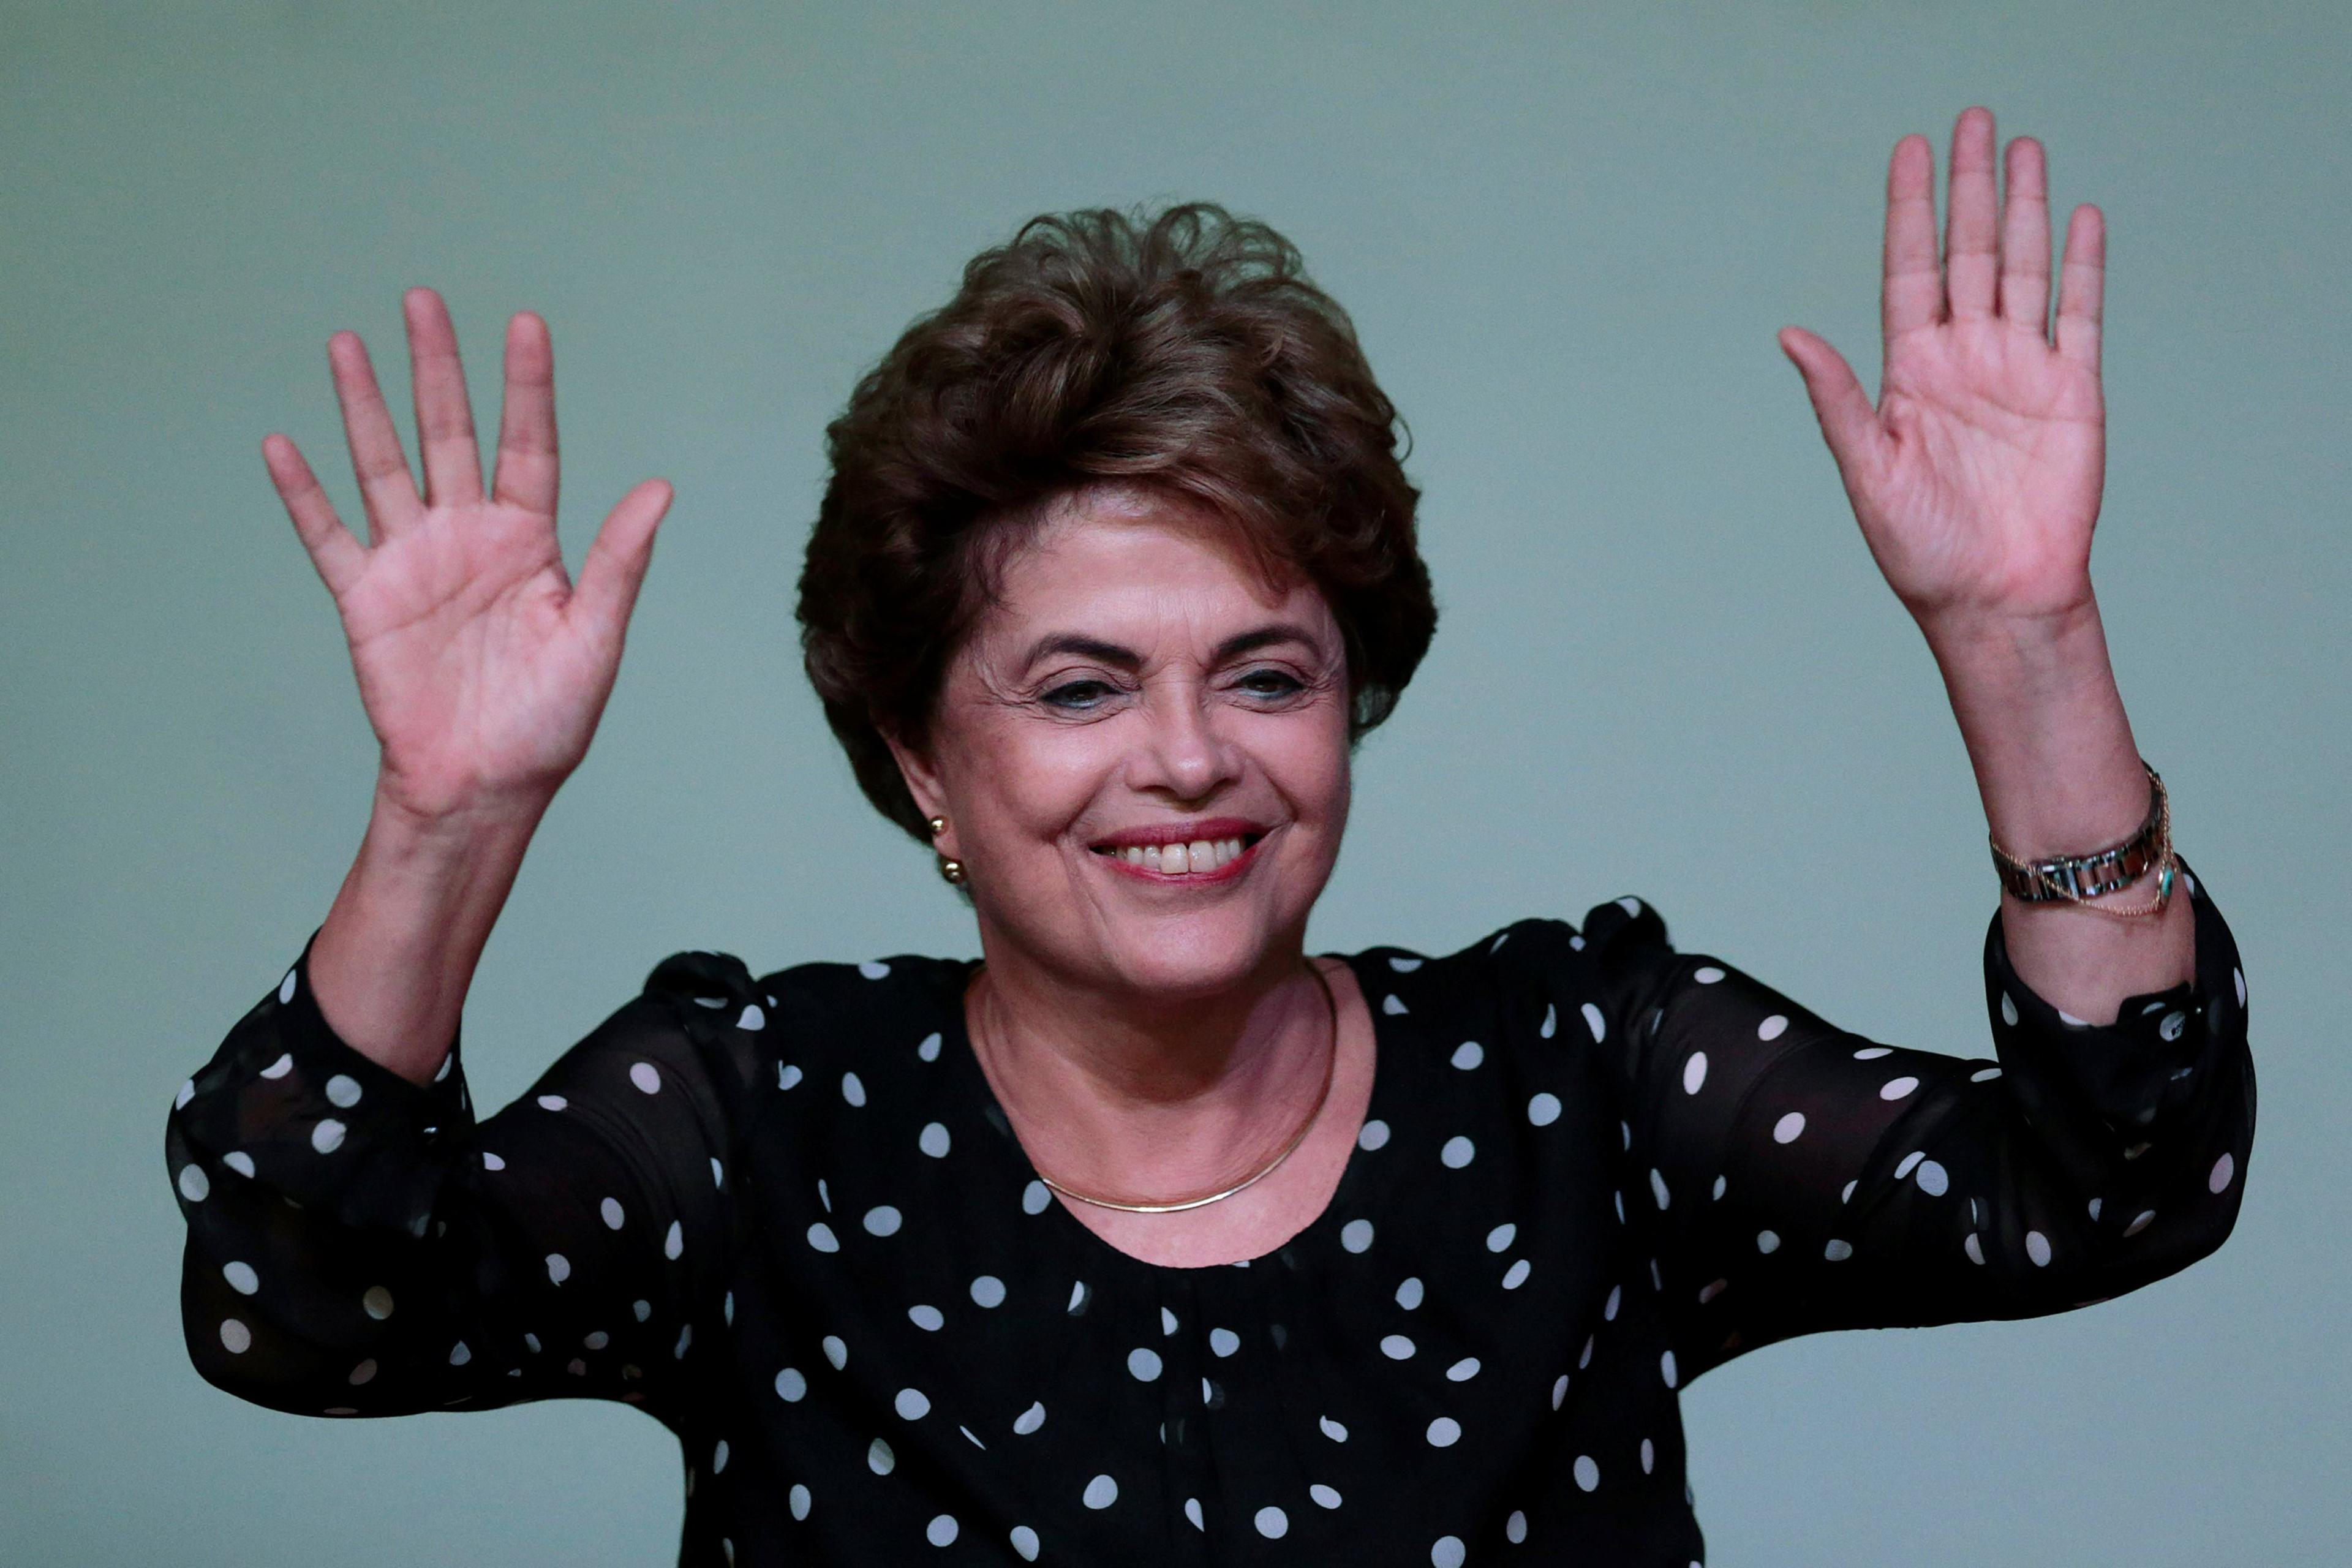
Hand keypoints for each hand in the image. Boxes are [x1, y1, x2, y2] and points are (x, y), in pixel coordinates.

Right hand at [265, 289, 671, 824]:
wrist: (485, 786)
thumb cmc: (549, 723)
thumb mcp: (596, 639)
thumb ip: (619, 561)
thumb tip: (659, 488)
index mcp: (530, 544)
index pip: (529, 445)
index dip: (527, 386)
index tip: (526, 323)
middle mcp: (469, 538)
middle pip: (450, 434)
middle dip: (437, 368)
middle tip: (423, 299)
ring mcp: (414, 563)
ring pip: (384, 465)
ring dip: (364, 406)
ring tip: (347, 341)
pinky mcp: (367, 599)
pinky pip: (329, 536)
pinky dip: (304, 494)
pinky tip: (282, 443)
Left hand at [1779, 106, 2105, 633]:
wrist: (1993, 599)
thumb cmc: (1921, 550)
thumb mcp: (1867, 471)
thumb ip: (1836, 399)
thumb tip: (1789, 335)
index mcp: (1910, 373)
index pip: (1909, 271)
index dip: (1911, 211)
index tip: (1910, 151)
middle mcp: (1965, 359)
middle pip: (1967, 253)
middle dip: (1969, 188)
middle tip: (1972, 120)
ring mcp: (2021, 370)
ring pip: (2022, 268)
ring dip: (2024, 209)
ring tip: (2023, 148)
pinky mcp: (2073, 392)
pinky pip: (2081, 315)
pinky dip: (2083, 267)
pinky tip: (2080, 218)